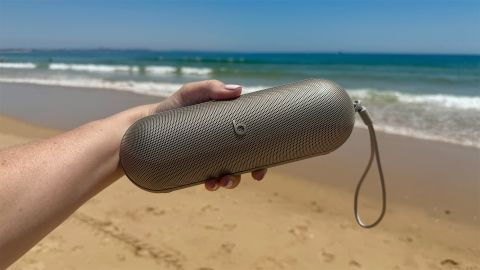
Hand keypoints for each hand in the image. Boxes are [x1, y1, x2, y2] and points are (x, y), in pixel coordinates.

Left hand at [142, 80, 267, 190]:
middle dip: (252, 171)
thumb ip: (210, 88)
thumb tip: (238, 90)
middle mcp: (220, 145)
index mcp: (226, 127)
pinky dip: (213, 184)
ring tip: (223, 181)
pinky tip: (209, 184)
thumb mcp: (190, 93)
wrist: (145, 126)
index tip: (265, 164)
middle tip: (254, 175)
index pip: (251, 141)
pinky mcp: (194, 170)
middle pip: (245, 161)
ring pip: (229, 175)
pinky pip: (209, 181)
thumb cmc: (172, 106)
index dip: (262, 155)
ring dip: (232, 182)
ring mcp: (208, 159)